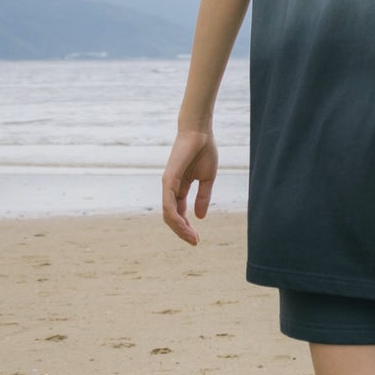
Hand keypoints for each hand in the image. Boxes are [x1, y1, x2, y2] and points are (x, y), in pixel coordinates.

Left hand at [162, 123, 218, 245]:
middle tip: (195, 242)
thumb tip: (200, 217)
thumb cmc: (203, 150)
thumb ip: (203, 197)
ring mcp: (168, 185)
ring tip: (192, 238)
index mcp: (179, 188)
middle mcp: (170, 189)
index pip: (179, 213)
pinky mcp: (168, 180)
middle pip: (172, 217)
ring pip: (168, 214)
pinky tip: (184, 225)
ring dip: (179, 228)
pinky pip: (168, 204)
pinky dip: (175, 217)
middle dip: (183, 232)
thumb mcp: (207, 179)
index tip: (197, 239)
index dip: (187, 227)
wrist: (200, 132)